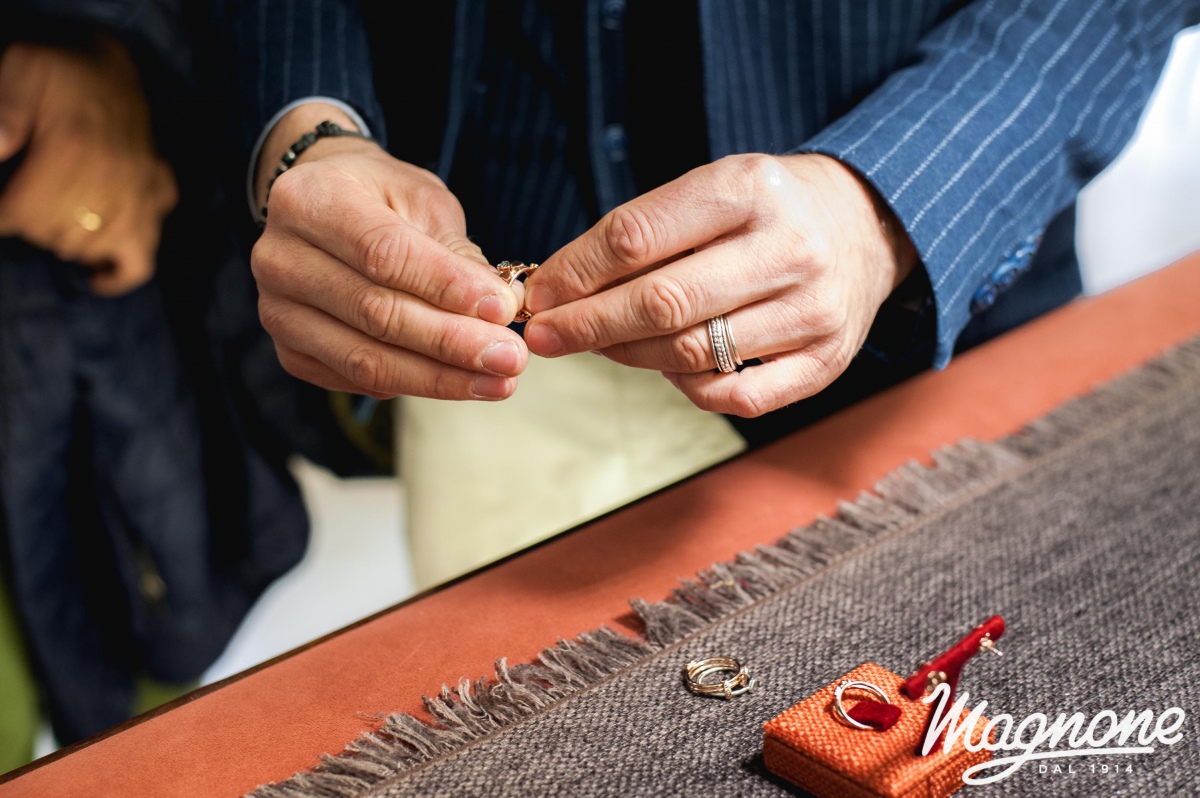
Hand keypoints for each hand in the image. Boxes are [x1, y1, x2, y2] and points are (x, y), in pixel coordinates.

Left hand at [0, 37, 176, 294]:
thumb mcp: (21, 72)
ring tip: (47, 226)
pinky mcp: (159, 199)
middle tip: (19, 209)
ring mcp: (142, 193)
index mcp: (75, 147)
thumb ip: (5, 111)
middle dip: (29, 227)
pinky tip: (96, 277)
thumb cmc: (62, 71)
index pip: (24, 210)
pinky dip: (120, 274)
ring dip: (64, 243)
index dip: (2, 215)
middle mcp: (114, 177)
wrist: (113, 66)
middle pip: (57, 233)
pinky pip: (144, 256)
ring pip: (96, 248)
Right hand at [251, 103, 525, 399]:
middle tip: (511, 358)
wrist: (326, 209)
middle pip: (376, 314)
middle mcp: (280, 258)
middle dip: (453, 342)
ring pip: (366, 359)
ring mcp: (277, 311)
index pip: (384, 253)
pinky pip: (357, 380)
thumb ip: (456, 252)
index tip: (503, 310)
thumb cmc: (381, 198)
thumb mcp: (423, 201)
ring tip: (499, 381)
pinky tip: (459, 382)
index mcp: (308, 200)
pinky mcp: (291, 351)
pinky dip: (413, 385)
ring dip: (441, 377)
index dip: (446, 286)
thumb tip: (501, 306)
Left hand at [521, 153, 917, 416]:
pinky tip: (670, 366)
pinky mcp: (826, 362)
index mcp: (749, 189)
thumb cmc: (765, 210)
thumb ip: (643, 234)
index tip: (538, 294)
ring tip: (603, 343)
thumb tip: (559, 290)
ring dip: (628, 355)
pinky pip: (733, 397)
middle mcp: (789, 248)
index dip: (575, 272)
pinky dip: (686, 388)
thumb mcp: (712, 189)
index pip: (637, 237)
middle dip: (587, 324)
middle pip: (661, 302)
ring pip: (690, 353)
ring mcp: (813, 310)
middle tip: (546, 336)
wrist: (865, 225)